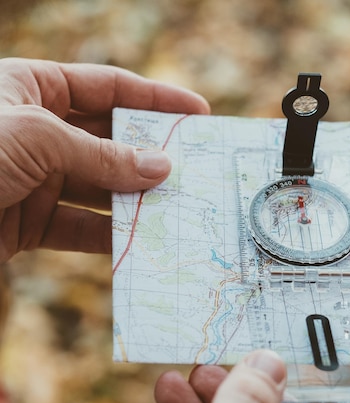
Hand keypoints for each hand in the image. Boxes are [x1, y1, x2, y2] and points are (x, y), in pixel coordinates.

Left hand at [0, 58, 209, 261]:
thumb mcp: (36, 138)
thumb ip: (103, 155)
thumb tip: (162, 168)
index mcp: (29, 89)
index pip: (106, 86)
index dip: (154, 98)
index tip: (198, 113)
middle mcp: (35, 132)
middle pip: (109, 139)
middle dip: (151, 154)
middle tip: (196, 167)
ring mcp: (32, 178)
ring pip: (100, 188)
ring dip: (137, 200)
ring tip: (178, 208)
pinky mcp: (25, 222)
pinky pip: (78, 226)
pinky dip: (109, 235)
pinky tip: (140, 241)